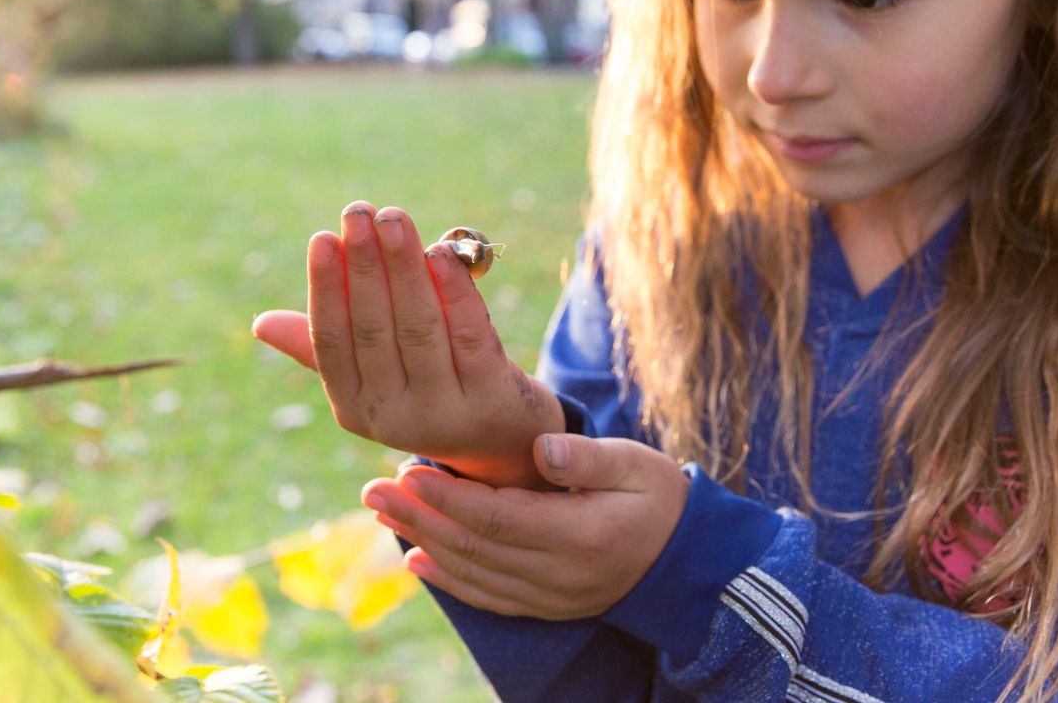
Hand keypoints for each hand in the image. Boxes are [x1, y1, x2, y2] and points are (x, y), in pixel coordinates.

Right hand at [251, 201, 563, 488]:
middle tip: (360, 212)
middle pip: (374, 331)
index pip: (330, 343)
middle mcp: (393, 418)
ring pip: (419, 328)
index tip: (323, 237)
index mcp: (353, 408)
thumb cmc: (428, 387)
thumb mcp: (375, 375)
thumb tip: (262, 324)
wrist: (503, 437)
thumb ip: (325, 346)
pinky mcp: (489, 398)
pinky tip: (443, 253)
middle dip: (365, 266)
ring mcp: (443, 413)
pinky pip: (468, 336)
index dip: (326, 289)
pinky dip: (455, 292)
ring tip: (394, 219)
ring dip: (404, 267)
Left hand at [361, 432, 689, 620]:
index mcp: (581, 536)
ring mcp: (550, 598)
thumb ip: (588, 458)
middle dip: (419, 518)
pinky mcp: (544, 608)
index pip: (499, 519)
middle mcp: (559, 576)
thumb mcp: (637, 463)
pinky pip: (487, 597)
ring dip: (423, 544)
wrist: (684, 558)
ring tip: (382, 514)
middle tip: (373, 490)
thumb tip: (541, 450)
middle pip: (474, 548)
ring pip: (473, 574)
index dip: (449, 498)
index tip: (408, 471)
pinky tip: (415, 559)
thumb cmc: (658, 497)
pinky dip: (447, 580)